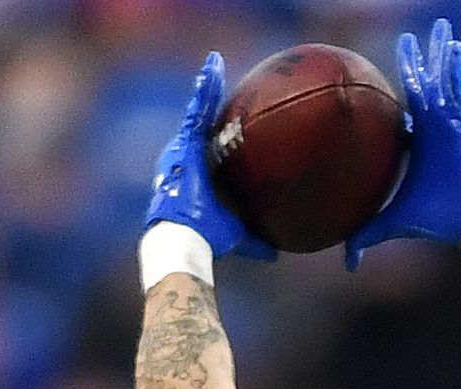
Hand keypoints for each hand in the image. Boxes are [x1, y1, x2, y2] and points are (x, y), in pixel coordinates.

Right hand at [145, 53, 275, 260]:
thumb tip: (276, 252)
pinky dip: (205, 90)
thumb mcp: (236, 234)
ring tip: (215, 64)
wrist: (185, 238)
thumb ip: (255, 241)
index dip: (218, 130)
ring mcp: (184, 149)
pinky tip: (213, 68)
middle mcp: (187, 157)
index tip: (228, 117)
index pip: (211, 145)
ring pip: (197, 111)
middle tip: (218, 77)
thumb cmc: (206, 239)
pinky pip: (196, 110)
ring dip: (206, 87)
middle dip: (208, 99)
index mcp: (198, 173)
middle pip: (201, 121)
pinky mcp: (185, 144)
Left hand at [344, 16, 460, 268]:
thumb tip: (344, 262)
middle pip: (423, 86)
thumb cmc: (440, 219)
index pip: (404, 110)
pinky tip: (453, 46)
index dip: (398, 93)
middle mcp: (435, 128)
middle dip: (417, 60)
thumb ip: (367, 236)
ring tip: (438, 29)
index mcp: (418, 142)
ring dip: (439, 54)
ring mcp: (452, 123)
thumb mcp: (395, 223)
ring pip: (443, 81)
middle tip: (407, 37)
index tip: (387, 77)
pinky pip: (459, 90)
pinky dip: (457, 69)